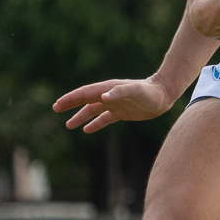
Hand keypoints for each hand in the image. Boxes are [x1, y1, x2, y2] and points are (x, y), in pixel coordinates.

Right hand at [54, 77, 175, 132]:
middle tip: (56, 109)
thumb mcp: (136, 91)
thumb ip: (119, 92)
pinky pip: (104, 118)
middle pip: (85, 100)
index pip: (85, 93)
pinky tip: (87, 130)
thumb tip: (102, 96)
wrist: (164, 95)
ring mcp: (115, 104)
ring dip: (81, 117)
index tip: (58, 105)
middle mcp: (109, 95)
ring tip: (69, 125)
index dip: (71, 99)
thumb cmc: (150, 92)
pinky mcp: (122, 112)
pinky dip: (95, 124)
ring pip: (93, 110)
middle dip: (70, 104)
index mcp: (108, 89)